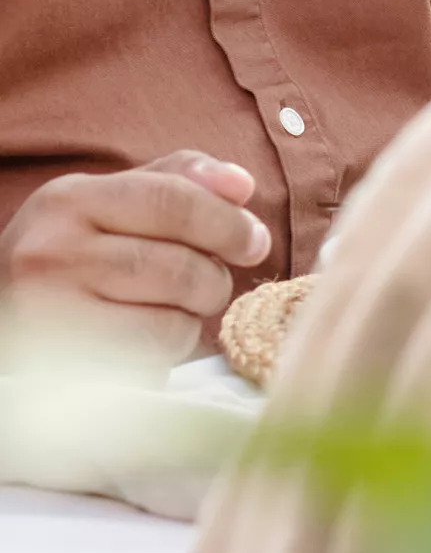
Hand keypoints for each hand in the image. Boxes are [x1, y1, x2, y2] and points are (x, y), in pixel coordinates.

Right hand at [0, 150, 270, 360]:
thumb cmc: (65, 256)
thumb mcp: (104, 203)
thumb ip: (174, 181)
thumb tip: (242, 185)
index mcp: (70, 199)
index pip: (172, 200)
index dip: (227, 222)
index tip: (254, 241)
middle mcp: (54, 252)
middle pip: (179, 268)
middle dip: (214, 280)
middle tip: (211, 284)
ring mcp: (54, 316)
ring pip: (171, 325)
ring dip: (189, 324)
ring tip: (171, 313)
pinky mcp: (65, 371)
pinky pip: (150, 368)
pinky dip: (163, 359)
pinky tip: (143, 345)